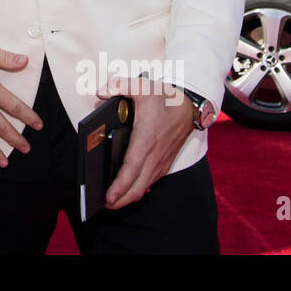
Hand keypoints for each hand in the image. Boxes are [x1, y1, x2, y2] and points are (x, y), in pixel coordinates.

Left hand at [96, 77, 194, 209]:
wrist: (190, 106)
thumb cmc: (164, 98)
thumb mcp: (142, 86)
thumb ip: (120, 85)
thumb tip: (101, 92)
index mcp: (146, 138)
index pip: (131, 168)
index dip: (119, 186)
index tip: (107, 197)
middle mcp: (154, 154)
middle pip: (137, 186)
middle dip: (120, 200)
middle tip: (102, 205)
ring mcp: (161, 161)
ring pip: (144, 187)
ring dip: (128, 197)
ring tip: (111, 201)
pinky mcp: (165, 163)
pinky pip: (150, 181)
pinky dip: (138, 189)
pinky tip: (128, 191)